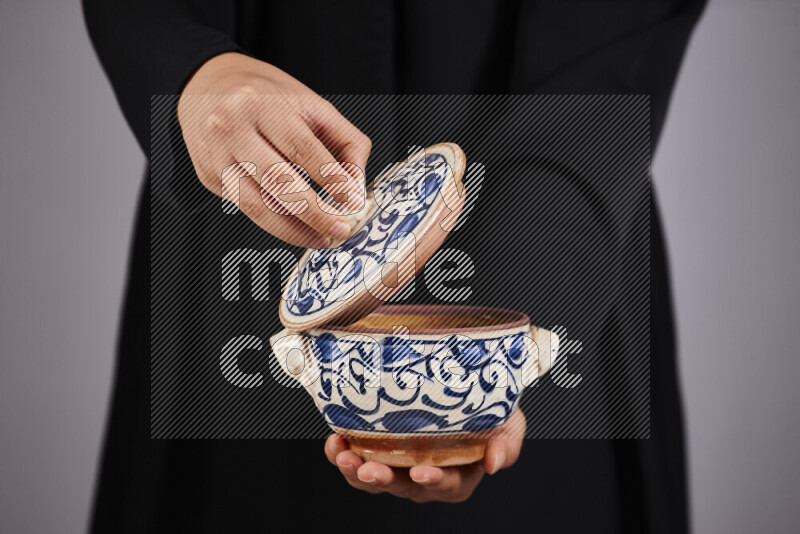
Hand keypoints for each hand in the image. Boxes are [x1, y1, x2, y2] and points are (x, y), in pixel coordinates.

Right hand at [177, 52, 370, 247]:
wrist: (208, 85)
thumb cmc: (266, 96)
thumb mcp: (312, 104)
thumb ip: (345, 141)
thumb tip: (357, 187)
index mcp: (262, 104)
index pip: (301, 147)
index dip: (331, 178)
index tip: (354, 200)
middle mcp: (232, 128)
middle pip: (277, 180)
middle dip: (314, 212)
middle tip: (340, 228)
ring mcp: (217, 155)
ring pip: (257, 205)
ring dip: (294, 230)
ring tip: (321, 237)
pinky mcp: (210, 176)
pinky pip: (246, 209)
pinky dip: (275, 225)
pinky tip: (297, 229)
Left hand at [324, 408, 525, 503]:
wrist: (464, 387)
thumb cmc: (487, 409)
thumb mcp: (509, 422)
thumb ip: (507, 444)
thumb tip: (495, 464)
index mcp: (459, 476)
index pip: (448, 485)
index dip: (434, 481)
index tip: (421, 471)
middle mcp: (425, 476)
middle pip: (402, 487)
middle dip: (383, 479)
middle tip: (369, 469)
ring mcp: (399, 466)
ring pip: (374, 479)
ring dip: (355, 471)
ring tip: (344, 456)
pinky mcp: (377, 450)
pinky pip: (356, 460)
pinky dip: (342, 453)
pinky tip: (336, 440)